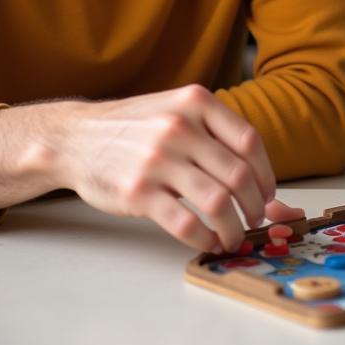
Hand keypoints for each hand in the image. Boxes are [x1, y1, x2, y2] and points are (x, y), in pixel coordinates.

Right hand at [0, 84, 302, 250]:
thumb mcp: (176, 109)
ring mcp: (158, 159)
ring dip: (234, 228)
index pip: (249, 142)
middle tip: (255, 219)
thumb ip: (213, 132)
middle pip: (238, 175)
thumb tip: (258, 175)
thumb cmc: (135, 127)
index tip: (269, 193)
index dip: (265, 173)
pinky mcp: (138, 192)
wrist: (75, 137)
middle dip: (255, 205)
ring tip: (234, 236)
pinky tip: (209, 242)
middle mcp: (180, 127)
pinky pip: (186, 224)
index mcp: (196, 102)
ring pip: (217, 203)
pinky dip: (205, 239)